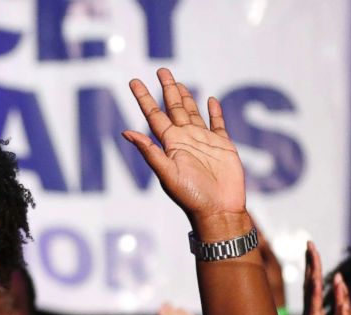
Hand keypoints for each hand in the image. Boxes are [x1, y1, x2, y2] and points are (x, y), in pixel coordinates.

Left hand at [123, 68, 245, 224]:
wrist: (219, 209)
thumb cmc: (191, 195)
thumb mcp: (167, 173)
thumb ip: (149, 151)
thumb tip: (126, 132)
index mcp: (170, 144)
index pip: (154, 115)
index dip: (144, 98)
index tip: (134, 81)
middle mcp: (186, 139)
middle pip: (174, 108)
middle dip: (167, 89)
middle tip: (161, 70)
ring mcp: (205, 141)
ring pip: (194, 113)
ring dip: (187, 97)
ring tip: (179, 83)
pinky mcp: (223, 146)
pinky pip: (218, 124)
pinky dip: (215, 112)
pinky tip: (211, 101)